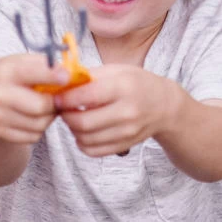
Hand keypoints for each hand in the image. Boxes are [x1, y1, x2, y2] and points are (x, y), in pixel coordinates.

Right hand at [0, 53, 68, 144]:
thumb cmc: (11, 76)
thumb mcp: (22, 62)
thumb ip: (45, 66)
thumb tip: (71, 75)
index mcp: (7, 71)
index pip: (34, 73)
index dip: (53, 76)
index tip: (66, 77)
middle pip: (41, 106)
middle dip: (54, 104)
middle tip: (57, 99)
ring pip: (39, 124)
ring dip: (48, 117)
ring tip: (45, 108)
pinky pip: (32, 136)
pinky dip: (38, 129)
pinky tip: (33, 118)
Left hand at [56, 65, 178, 157]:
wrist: (164, 106)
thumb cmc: (136, 83)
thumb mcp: (116, 71)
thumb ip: (89, 76)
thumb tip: (60, 82)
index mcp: (123, 87)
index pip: (86, 96)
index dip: (65, 99)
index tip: (57, 97)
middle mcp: (127, 111)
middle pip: (83, 122)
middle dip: (66, 116)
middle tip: (63, 109)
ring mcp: (127, 132)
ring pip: (85, 139)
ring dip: (72, 130)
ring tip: (73, 118)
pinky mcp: (124, 145)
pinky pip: (93, 151)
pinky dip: (81, 143)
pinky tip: (83, 132)